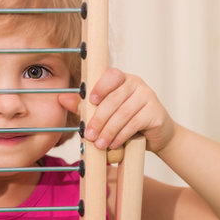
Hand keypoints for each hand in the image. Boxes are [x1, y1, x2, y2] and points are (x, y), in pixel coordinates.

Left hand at [59, 68, 175, 151]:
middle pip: (114, 99)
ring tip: (100, 144)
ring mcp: (148, 96)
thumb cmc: (128, 121)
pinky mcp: (155, 112)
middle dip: (99, 119)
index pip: (112, 75)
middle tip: (89, 135)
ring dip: (108, 131)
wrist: (157, 135)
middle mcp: (137, 84)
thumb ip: (85, 106)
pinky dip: (121, 135)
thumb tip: (62, 99)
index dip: (101, 87)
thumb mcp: (105, 113)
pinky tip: (114, 144)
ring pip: (123, 113)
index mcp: (123, 79)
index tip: (91, 101)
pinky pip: (134, 123)